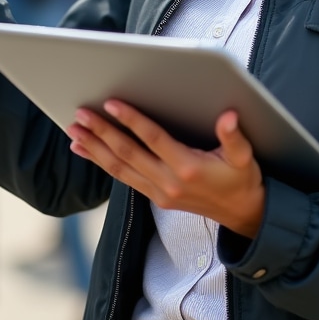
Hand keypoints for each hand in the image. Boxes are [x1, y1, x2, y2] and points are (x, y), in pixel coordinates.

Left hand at [67, 102, 265, 238]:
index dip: (132, 120)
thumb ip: (234, 136)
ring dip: (95, 149)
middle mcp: (169, 182)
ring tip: (74, 132)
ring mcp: (159, 192)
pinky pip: (123, 178)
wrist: (243, 214)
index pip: (153, 139)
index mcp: (189, 168)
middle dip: (102, 133)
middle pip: (128, 154)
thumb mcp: (244, 157)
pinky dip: (102, 163)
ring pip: (119, 169)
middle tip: (80, 115)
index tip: (112, 104)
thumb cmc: (242, 180)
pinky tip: (86, 151)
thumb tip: (228, 116)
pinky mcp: (155, 197)